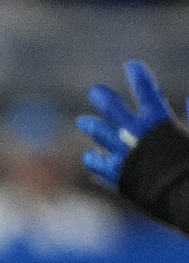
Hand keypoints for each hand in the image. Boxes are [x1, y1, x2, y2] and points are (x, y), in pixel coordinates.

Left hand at [78, 59, 174, 187]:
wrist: (181, 197)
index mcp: (158, 123)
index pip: (147, 93)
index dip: (139, 77)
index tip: (132, 65)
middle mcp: (135, 135)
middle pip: (113, 109)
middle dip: (105, 98)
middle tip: (96, 92)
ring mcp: (123, 155)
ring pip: (99, 134)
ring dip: (92, 126)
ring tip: (83, 122)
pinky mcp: (116, 175)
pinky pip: (98, 164)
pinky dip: (94, 159)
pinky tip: (91, 156)